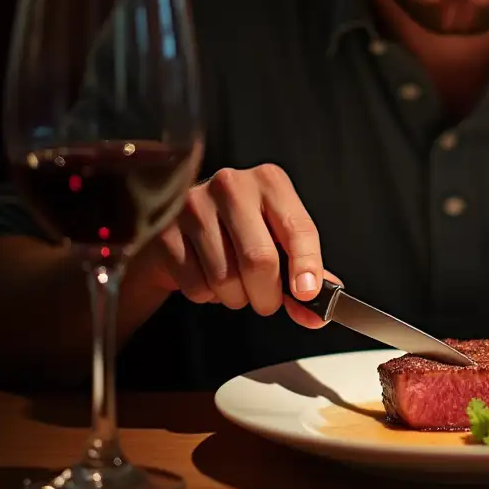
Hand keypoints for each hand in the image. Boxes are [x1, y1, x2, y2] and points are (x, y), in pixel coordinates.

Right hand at [135, 163, 335, 327]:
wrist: (181, 225)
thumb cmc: (239, 231)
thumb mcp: (278, 238)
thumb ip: (304, 270)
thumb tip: (322, 306)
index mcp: (269, 181)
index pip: (297, 228)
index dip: (306, 264)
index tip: (306, 293)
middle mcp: (232, 185)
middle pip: (260, 260)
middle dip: (267, 295)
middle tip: (266, 301)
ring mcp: (194, 205)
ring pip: (226, 279)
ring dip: (236, 297)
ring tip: (233, 282)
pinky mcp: (166, 231)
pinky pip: (196, 286)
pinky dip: (207, 295)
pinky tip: (206, 276)